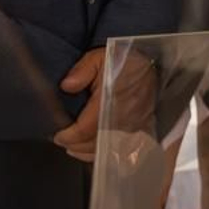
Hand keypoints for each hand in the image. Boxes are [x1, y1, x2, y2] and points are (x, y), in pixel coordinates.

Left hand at [53, 47, 156, 162]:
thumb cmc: (123, 61)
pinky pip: (121, 147)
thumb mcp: (98, 58)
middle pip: (96, 142)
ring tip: (73, 147)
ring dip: (88, 150)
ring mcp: (134, 125)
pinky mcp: (141, 128)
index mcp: (111, 99)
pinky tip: (93, 149)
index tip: (58, 136)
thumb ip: (82, 71)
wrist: (150, 63)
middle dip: (76, 145)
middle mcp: (124, 116)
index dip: (69, 136)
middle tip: (63, 141)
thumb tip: (67, 86)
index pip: (86, 128)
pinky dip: (104, 151)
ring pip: (108, 147)